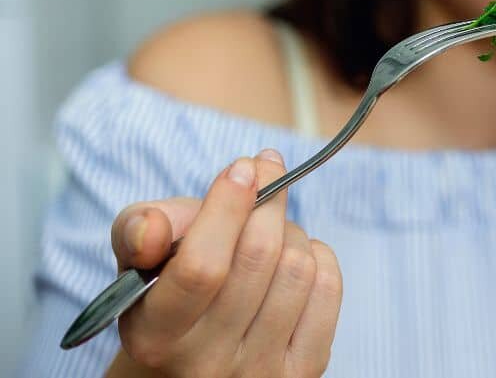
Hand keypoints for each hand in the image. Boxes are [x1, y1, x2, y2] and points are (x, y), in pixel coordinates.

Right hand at [108, 151, 341, 377]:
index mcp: (156, 335)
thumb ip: (137, 231)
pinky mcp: (302, 371)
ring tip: (270, 229)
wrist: (192, 358)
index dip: (227, 207)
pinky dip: (317, 256)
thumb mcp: (137, 258)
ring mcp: (258, 372)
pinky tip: (293, 256)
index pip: (201, 266)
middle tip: (263, 175)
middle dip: (267, 201)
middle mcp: (206, 363)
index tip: (243, 168)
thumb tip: (153, 228)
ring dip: (290, 231)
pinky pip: (327, 288)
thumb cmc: (167, 292)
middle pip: (258, 257)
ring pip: (297, 268)